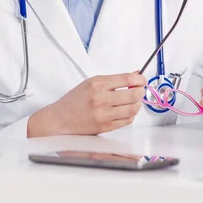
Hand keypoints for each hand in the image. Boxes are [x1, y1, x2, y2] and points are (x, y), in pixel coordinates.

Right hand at [27, 72, 146, 137]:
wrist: (60, 119)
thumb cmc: (75, 100)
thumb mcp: (91, 83)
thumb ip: (114, 79)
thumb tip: (135, 74)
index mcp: (97, 84)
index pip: (127, 79)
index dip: (140, 79)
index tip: (142, 80)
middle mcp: (101, 98)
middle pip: (133, 94)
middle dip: (140, 92)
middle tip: (140, 90)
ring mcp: (103, 114)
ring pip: (132, 109)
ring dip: (137, 104)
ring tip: (134, 101)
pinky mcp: (105, 127)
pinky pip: (126, 121)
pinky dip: (131, 115)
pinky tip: (128, 111)